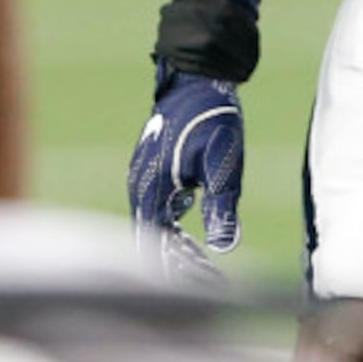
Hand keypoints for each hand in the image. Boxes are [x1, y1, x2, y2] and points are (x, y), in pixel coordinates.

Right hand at [127, 65, 244, 274]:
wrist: (198, 81)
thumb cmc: (213, 119)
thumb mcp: (223, 165)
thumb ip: (222, 205)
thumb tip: (224, 246)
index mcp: (151, 190)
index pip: (158, 246)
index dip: (182, 271)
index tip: (213, 281)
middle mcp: (139, 188)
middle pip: (151, 243)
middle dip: (180, 266)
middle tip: (214, 281)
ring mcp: (141, 180)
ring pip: (152, 230)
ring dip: (176, 251)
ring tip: (206, 269)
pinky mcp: (150, 175)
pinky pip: (155, 214)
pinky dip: (172, 233)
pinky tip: (193, 243)